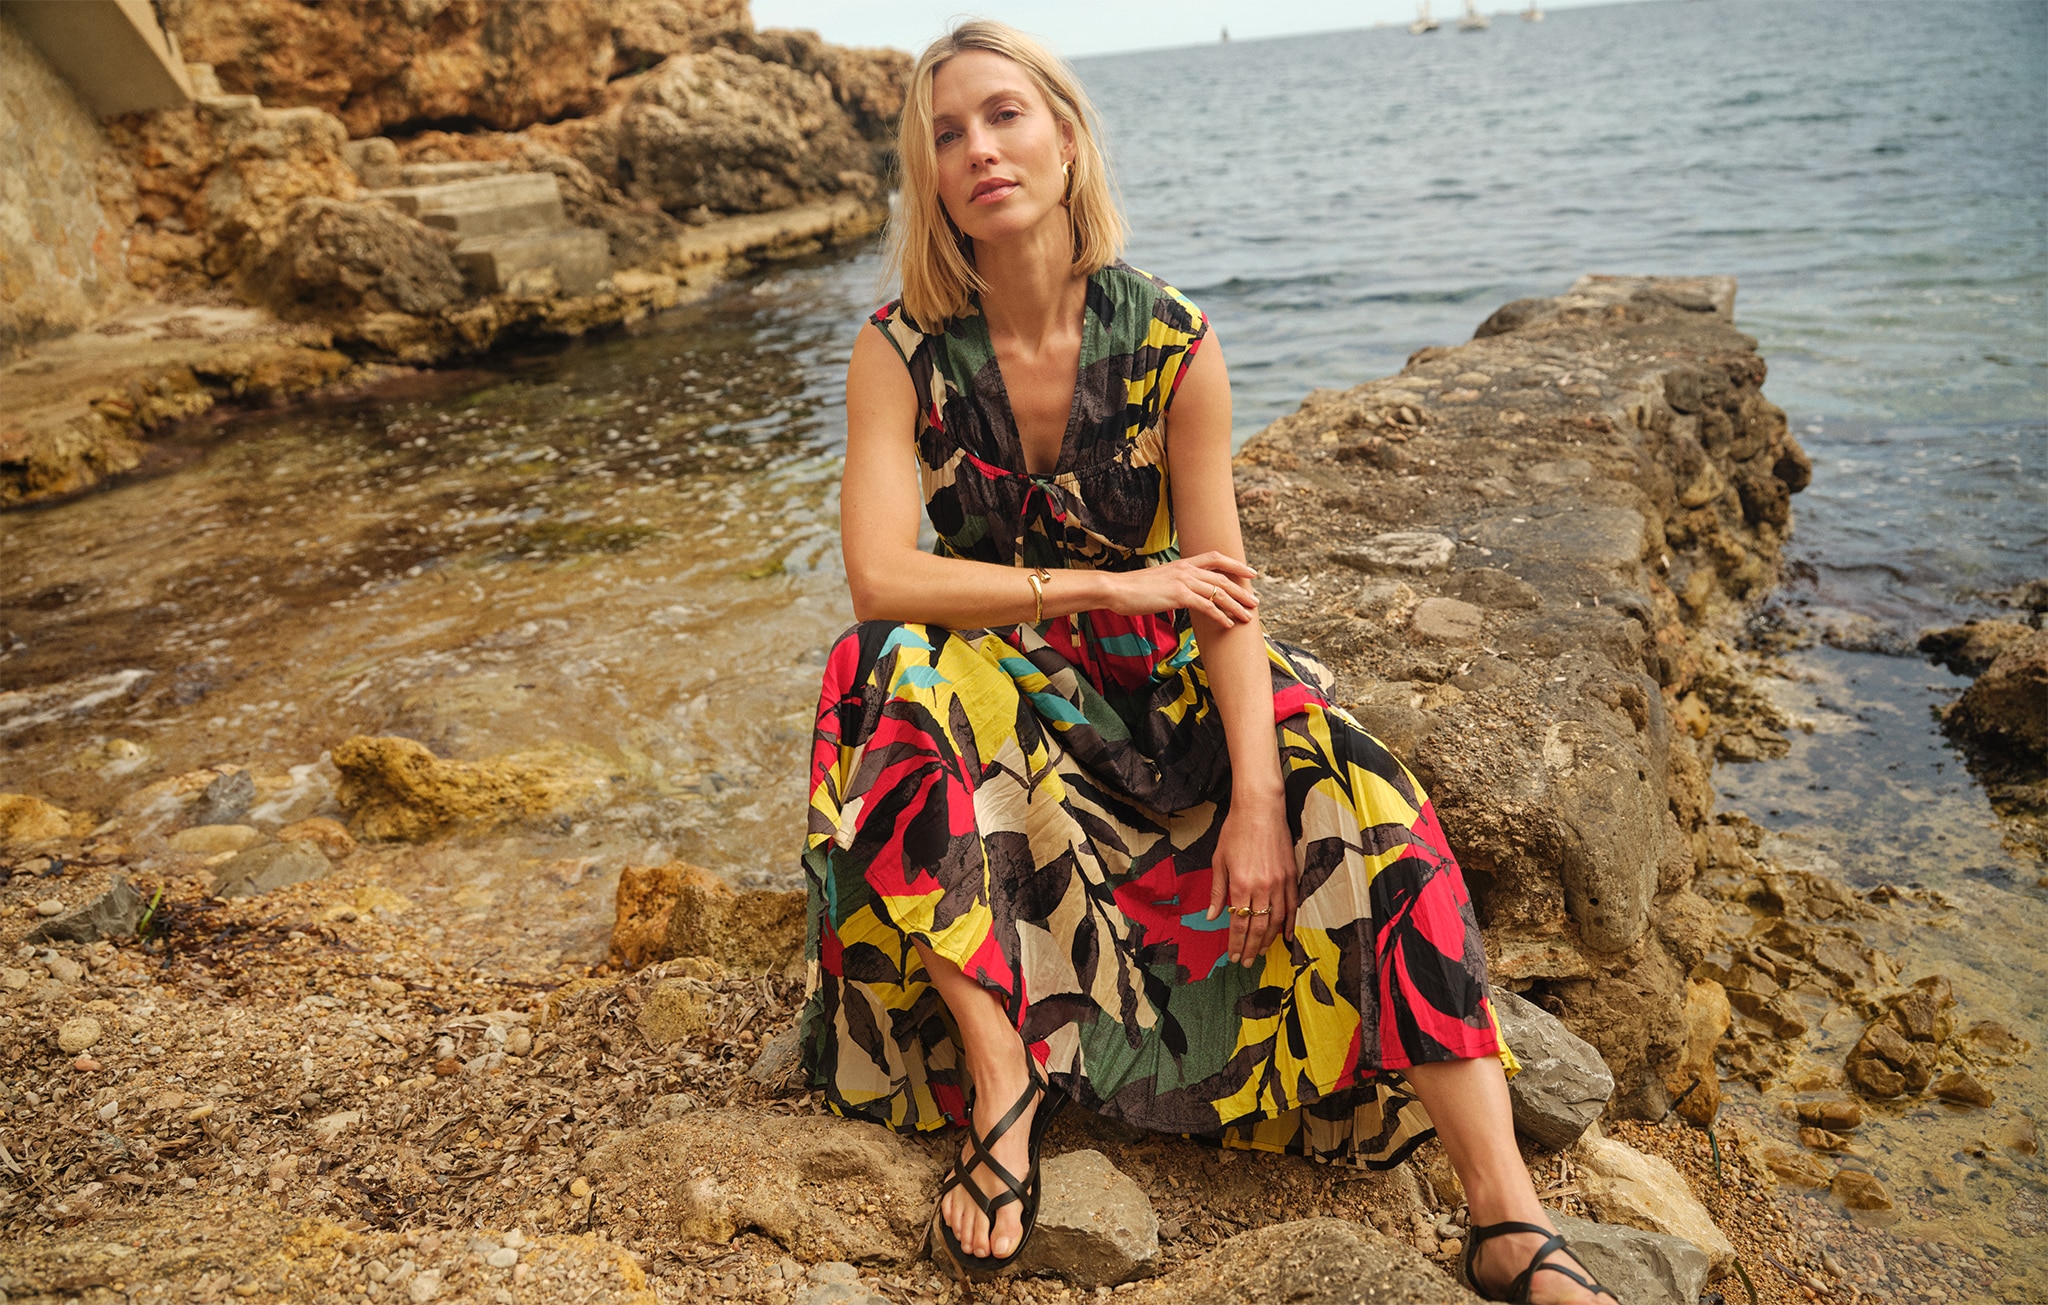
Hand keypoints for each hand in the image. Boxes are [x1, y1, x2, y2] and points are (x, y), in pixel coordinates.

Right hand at [1105, 551, 1258, 625]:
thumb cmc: (1133, 589)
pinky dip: (1221, 616)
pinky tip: (1228, 624)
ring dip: (1236, 606)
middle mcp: (1186, 569)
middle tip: (1256, 601)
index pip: (1215, 558)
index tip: (1250, 572)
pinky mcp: (1179, 596)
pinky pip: (1207, 606)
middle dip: (1242, 591)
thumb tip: (1184, 595)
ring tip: (1248, 616)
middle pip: (1223, 578)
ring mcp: (1183, 581)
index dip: (1236, 564)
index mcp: (1182, 563)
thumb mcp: (1158, 581)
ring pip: (1219, 593)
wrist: (1117, 589)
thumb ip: (1174, 584)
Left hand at [1205, 793, 1296, 965]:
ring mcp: (1280, 882)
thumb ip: (1218, 891)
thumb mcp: (1219, 860)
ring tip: (1261, 953)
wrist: (1260, 808)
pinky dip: (1290, 923)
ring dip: (1269, 940)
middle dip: (1252, 947)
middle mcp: (1262, 886)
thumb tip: (1213, 917)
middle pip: (1259, 927)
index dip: (1236, 943)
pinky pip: (1293, 905)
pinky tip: (1287, 936)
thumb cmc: (1235, 831)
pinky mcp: (1292, 875)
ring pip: (1277, 920)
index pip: (1239, 923)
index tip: (1233, 956)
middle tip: (1246, 962)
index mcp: (1240, 884)